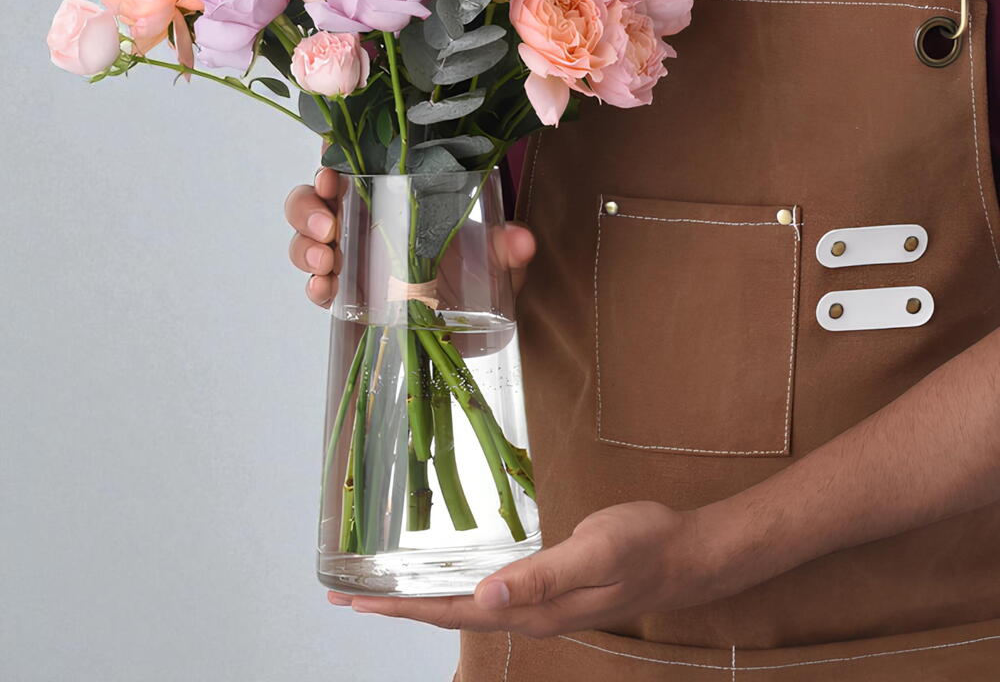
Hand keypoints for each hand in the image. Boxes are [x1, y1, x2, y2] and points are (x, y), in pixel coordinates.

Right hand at [285, 167, 536, 307]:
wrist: (470, 323)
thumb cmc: (476, 273)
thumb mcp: (496, 257)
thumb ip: (507, 247)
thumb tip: (522, 239)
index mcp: (393, 195)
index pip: (351, 164)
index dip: (330, 158)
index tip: (331, 166)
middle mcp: (363, 220)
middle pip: (313, 199)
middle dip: (309, 207)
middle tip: (330, 226)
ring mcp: (351, 257)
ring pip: (306, 239)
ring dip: (305, 247)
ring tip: (328, 262)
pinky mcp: (346, 294)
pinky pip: (317, 285)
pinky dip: (313, 287)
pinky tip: (324, 291)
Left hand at [328, 501, 739, 636]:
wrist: (684, 553)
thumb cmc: (642, 546)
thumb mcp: (592, 554)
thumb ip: (541, 576)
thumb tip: (484, 594)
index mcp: (531, 610)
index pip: (451, 612)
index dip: (402, 608)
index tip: (355, 603)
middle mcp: (527, 613)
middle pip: (449, 614)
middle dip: (399, 607)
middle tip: (350, 598)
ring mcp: (538, 602)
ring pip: (466, 605)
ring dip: (423, 598)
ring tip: (386, 589)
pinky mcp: (548, 584)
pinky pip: (489, 591)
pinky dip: (457, 584)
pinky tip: (451, 572)